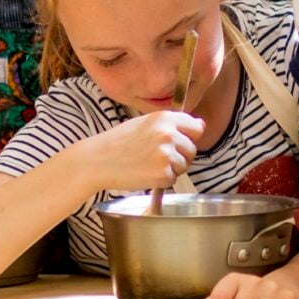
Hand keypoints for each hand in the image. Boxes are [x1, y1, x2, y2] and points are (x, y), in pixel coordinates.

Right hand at [81, 110, 204, 192]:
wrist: (97, 160)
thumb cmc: (119, 142)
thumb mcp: (146, 123)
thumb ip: (173, 124)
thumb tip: (201, 125)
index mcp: (165, 118)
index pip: (197, 128)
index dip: (189, 137)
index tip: (178, 142)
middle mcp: (169, 134)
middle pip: (192, 149)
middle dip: (180, 156)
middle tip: (156, 157)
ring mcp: (166, 154)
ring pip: (184, 165)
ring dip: (171, 169)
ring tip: (148, 164)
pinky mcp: (163, 174)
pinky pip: (172, 180)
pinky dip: (161, 181)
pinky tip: (145, 173)